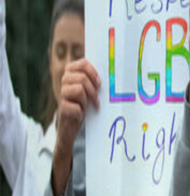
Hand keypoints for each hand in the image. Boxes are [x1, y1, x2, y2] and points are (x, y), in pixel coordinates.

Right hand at [52, 59, 100, 195]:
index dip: (91, 70)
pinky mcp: (61, 111)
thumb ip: (99, 82)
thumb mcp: (94, 93)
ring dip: (87, 99)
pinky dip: (80, 111)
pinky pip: (71, 105)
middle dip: (91, 88)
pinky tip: (82, 116)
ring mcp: (61, 97)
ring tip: (90, 107)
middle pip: (79, 77)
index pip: (80, 63)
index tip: (100, 82)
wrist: (74, 132)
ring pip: (76, 89)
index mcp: (73, 76)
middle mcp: (65, 84)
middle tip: (97, 98)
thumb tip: (122, 69)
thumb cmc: (88, 110)